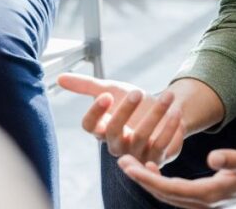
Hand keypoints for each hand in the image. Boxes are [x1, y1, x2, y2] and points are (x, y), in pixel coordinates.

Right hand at [58, 74, 185, 165]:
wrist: (165, 110)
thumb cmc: (134, 102)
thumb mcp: (112, 89)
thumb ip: (87, 85)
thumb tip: (59, 77)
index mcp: (102, 128)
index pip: (89, 126)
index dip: (95, 113)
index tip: (106, 95)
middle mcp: (116, 144)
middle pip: (113, 132)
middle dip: (125, 111)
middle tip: (137, 91)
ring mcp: (136, 153)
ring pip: (141, 137)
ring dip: (155, 114)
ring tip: (168, 95)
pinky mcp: (156, 158)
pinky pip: (161, 146)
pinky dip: (169, 128)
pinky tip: (176, 111)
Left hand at [118, 143, 235, 208]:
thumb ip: (233, 157)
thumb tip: (212, 157)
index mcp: (211, 192)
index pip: (172, 189)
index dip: (148, 179)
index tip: (130, 165)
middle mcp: (204, 201)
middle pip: (165, 194)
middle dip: (141, 179)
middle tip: (121, 161)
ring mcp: (203, 200)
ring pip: (168, 194)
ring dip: (148, 180)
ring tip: (129, 164)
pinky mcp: (203, 195)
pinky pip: (175, 191)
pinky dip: (160, 182)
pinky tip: (151, 168)